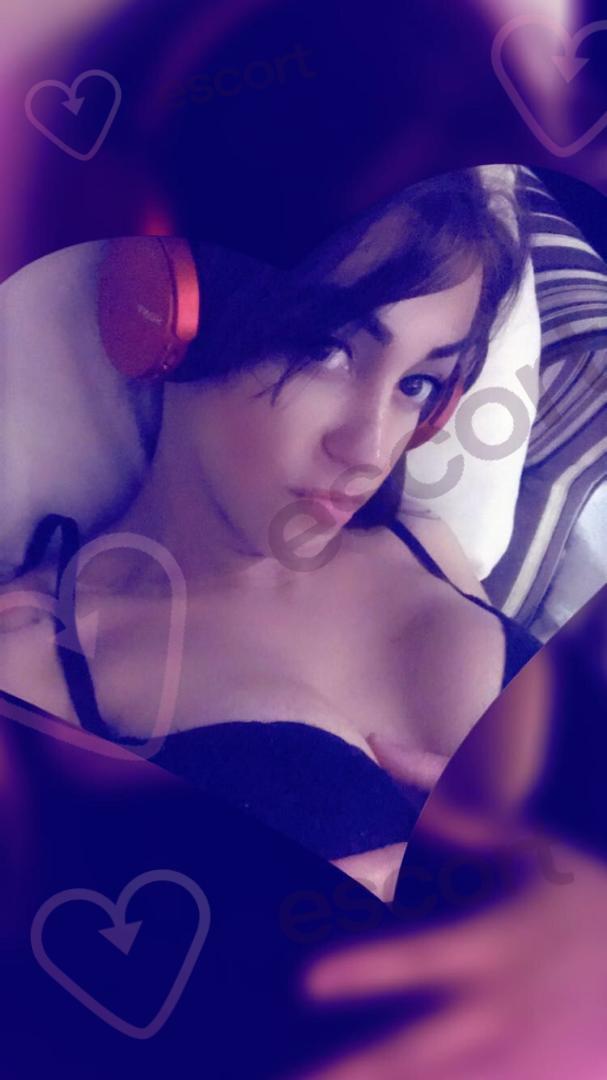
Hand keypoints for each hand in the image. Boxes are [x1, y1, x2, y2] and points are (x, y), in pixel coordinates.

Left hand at [298, 839, 606, 1079]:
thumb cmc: (594, 901)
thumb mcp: (536, 850)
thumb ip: (463, 818)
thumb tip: (389, 757)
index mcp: (497, 943)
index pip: (419, 958)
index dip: (365, 972)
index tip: (308, 983)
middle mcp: (503, 1007)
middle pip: (420, 1053)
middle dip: (358, 1073)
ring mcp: (525, 1060)